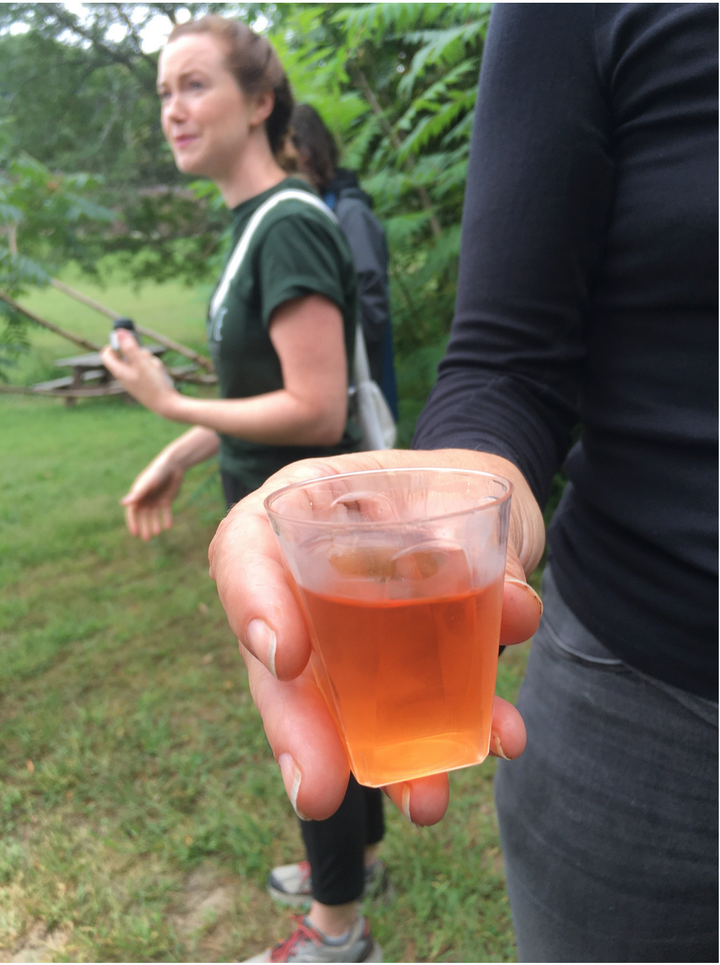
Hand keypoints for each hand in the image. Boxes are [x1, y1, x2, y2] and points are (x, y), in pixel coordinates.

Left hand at [100, 329, 176, 416]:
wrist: (167, 405)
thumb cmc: (153, 385)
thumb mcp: (142, 362)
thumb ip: (130, 347)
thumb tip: (119, 331)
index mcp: (119, 372)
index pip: (106, 354)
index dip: (113, 344)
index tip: (126, 340)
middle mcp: (124, 376)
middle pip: (125, 356)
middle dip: (137, 352)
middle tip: (145, 356)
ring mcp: (134, 380)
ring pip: (138, 361)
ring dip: (147, 359)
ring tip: (155, 367)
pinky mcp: (143, 383)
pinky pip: (146, 369)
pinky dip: (152, 367)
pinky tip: (159, 374)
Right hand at [121, 457, 184, 539]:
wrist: (173, 465)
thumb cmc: (157, 472)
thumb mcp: (147, 484)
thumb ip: (137, 494)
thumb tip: (123, 504)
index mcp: (137, 495)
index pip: (133, 512)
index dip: (133, 523)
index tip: (135, 534)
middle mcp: (145, 499)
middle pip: (143, 516)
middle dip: (144, 527)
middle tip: (146, 539)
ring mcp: (156, 500)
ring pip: (154, 516)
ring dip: (155, 524)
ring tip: (158, 532)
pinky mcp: (166, 500)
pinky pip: (165, 512)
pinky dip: (166, 519)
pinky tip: (168, 526)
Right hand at [208, 449, 545, 825]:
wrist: (483, 505)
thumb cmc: (452, 480)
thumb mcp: (467, 486)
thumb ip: (484, 546)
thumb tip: (510, 612)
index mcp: (302, 507)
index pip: (246, 550)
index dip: (254, 604)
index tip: (289, 658)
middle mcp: (305, 578)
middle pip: (281, 657)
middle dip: (300, 727)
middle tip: (318, 790)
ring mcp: (341, 633)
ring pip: (335, 703)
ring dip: (379, 756)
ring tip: (425, 800)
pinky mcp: (384, 672)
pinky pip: (399, 713)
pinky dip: (444, 737)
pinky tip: (496, 741)